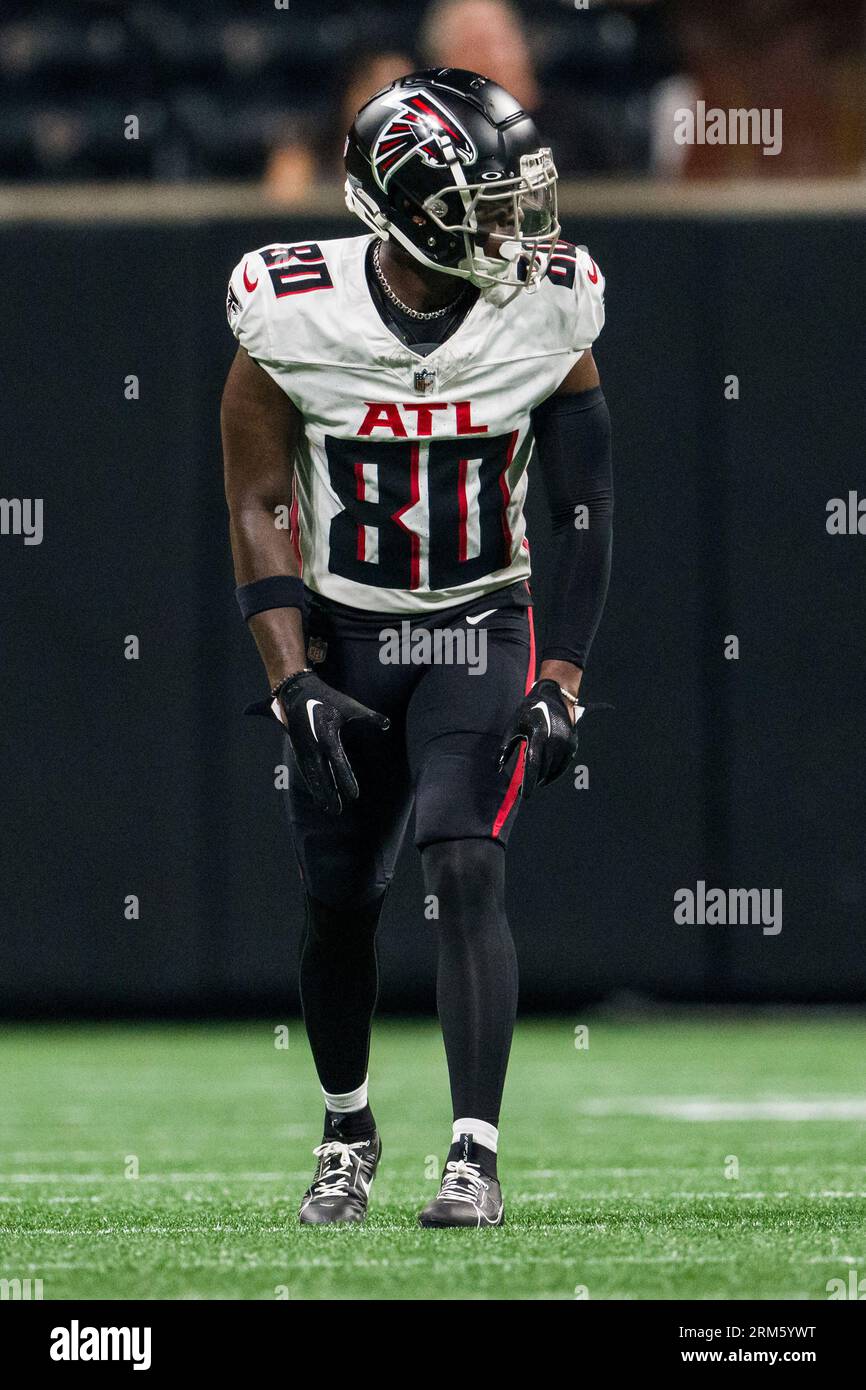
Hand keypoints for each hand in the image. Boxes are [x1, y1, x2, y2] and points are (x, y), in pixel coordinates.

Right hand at [246, 671, 388, 813]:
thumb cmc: (327, 698)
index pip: (339, 763)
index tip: (354, 795)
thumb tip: (387, 724)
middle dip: (330, 793)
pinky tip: (317, 795)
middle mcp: (314, 745)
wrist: (297, 690)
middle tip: (338, 811)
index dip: (346, 779)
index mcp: (327, 736)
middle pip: (323, 775)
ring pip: (312, 775)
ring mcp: (304, 748)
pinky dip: (311, 783)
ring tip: (327, 808)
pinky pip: (305, 769)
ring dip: (319, 792)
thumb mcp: (350, 706)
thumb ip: (369, 716)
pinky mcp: (298, 748)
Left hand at [498, 678, 582, 799]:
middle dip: (533, 781)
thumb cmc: (529, 711)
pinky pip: (563, 766)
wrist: (554, 696)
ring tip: (533, 780)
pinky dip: (554, 774)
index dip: (528, 782)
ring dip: (543, 778)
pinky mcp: (573, 745)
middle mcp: (555, 740)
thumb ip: (505, 748)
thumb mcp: (513, 726)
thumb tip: (497, 769)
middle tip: (523, 789)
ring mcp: (566, 743)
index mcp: (538, 734)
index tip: (523, 794)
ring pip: (554, 770)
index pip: (533, 764)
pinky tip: (545, 778)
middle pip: (543, 769)